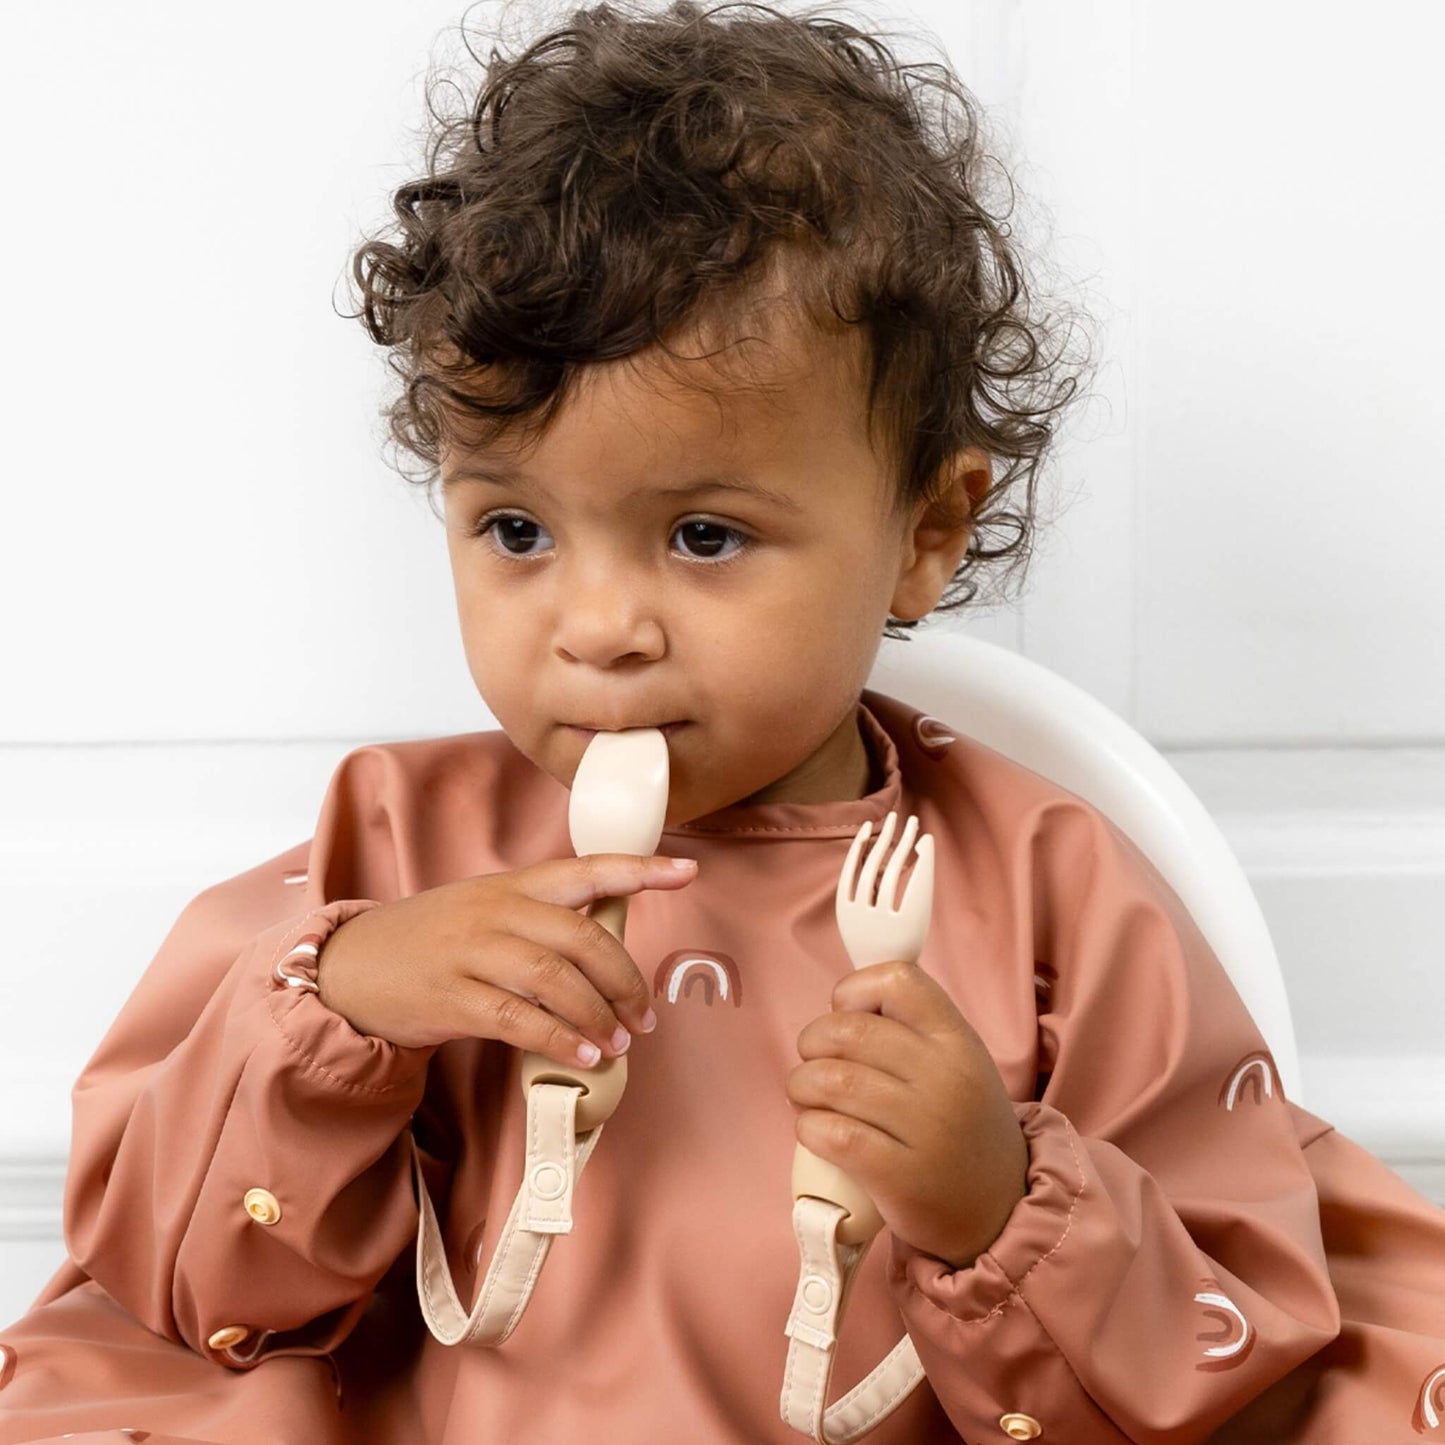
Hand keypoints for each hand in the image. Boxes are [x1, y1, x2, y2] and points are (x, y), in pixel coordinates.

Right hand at [315, 854, 697, 1063]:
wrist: (350, 967)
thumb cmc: (431, 941)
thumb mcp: (485, 911)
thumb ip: (541, 921)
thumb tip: (607, 954)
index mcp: (512, 886)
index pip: (586, 869)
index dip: (638, 869)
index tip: (686, 872)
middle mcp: (496, 912)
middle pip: (581, 936)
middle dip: (624, 979)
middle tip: (645, 1015)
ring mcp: (471, 953)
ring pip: (554, 979)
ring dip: (597, 1015)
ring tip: (618, 1043)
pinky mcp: (451, 998)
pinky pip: (517, 1019)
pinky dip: (557, 1039)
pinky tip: (581, 1055)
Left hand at [787, 960, 1027, 1269]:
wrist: (1000, 1213)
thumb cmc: (963, 1128)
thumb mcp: (960, 1065)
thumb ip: (913, 1032)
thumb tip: (840, 1011)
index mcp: (958, 1040)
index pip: (898, 981)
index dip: (855, 990)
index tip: (846, 1016)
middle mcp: (946, 1078)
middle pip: (849, 1031)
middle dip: (812, 1042)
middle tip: (813, 1063)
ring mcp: (927, 1129)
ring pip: (834, 1081)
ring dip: (802, 1085)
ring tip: (806, 1096)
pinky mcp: (901, 1177)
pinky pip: (833, 1135)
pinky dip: (809, 1126)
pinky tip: (813, 1129)